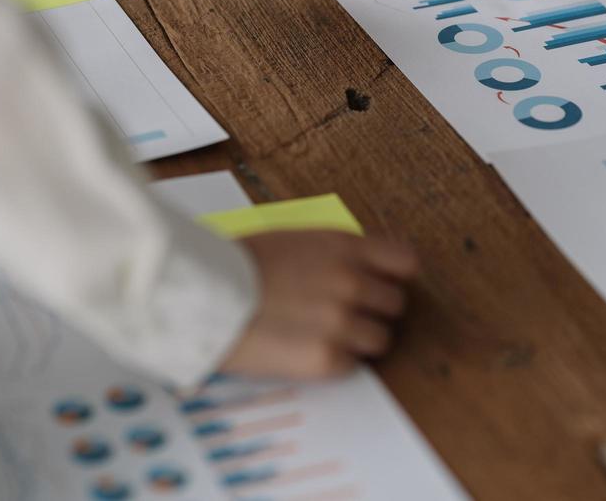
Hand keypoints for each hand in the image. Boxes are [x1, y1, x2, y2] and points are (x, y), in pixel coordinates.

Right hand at [219, 231, 418, 378]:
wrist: (200, 294)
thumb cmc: (236, 264)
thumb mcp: (295, 239)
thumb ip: (334, 253)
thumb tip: (362, 270)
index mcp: (344, 247)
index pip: (405, 262)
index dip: (392, 277)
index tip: (379, 285)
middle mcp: (351, 282)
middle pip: (396, 304)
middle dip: (373, 311)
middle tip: (343, 315)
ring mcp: (341, 322)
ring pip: (380, 339)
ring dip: (357, 340)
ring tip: (322, 335)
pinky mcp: (326, 359)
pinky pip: (352, 366)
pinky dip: (333, 362)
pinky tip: (305, 350)